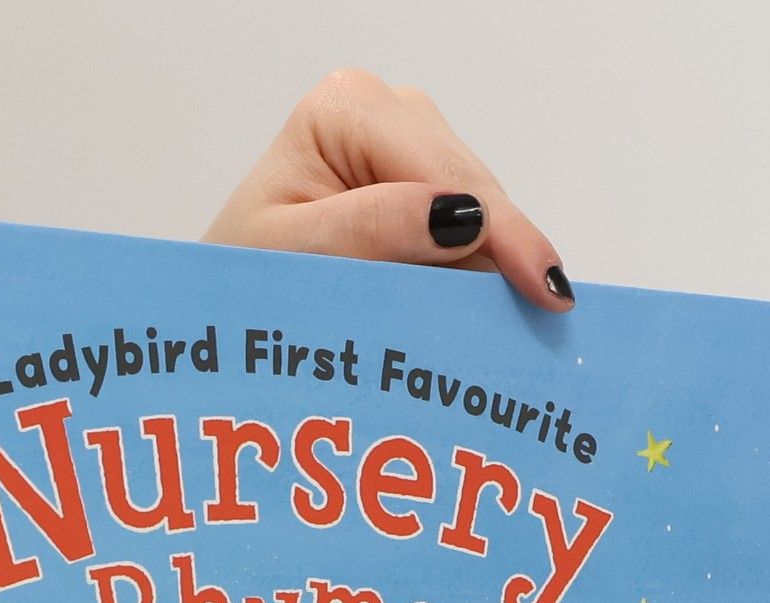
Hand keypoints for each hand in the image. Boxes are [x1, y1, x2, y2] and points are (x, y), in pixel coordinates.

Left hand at [205, 69, 573, 310]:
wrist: (223, 307)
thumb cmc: (241, 282)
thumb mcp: (295, 260)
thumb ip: (375, 233)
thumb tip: (464, 218)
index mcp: (347, 108)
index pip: (446, 172)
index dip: (502, 231)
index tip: (546, 291)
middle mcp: (385, 112)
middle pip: (474, 187)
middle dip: (503, 253)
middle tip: (544, 319)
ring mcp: (408, 148)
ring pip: (483, 212)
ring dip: (493, 270)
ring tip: (510, 327)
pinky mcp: (421, 188)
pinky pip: (471, 233)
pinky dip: (478, 276)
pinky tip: (488, 313)